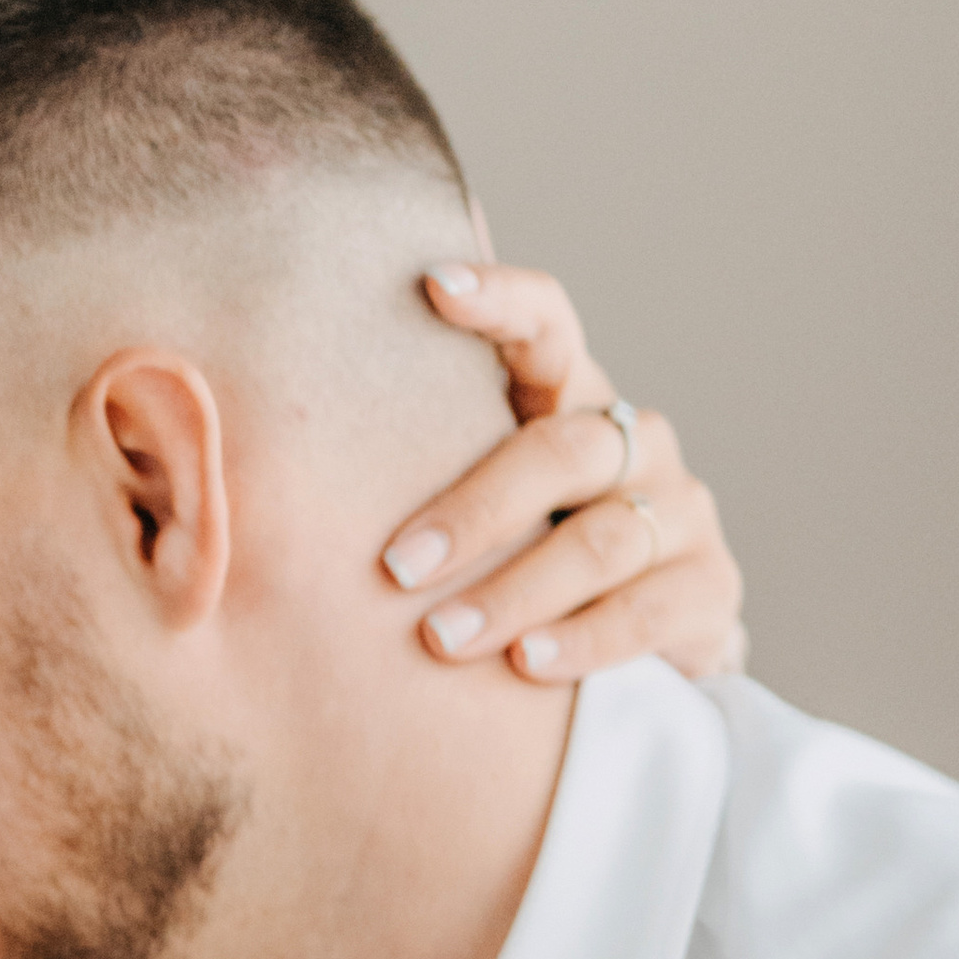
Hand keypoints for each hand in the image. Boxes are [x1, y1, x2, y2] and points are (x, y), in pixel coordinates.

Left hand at [379, 262, 748, 684]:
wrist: (637, 671)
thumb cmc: (515, 579)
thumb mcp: (470, 525)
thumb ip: (408, 480)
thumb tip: (249, 449)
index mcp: (572, 406)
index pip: (548, 328)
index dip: (501, 302)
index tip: (433, 287)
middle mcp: (636, 443)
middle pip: (563, 451)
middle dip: (475, 512)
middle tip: (397, 569)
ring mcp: (680, 513)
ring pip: (602, 539)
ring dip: (515, 592)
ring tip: (443, 640)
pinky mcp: (709, 590)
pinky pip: (648, 611)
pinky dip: (584, 640)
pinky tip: (525, 667)